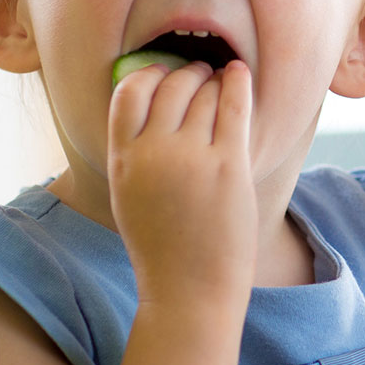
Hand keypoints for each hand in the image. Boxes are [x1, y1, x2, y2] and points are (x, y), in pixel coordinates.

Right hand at [107, 60, 255, 303]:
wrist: (190, 291)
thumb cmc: (162, 248)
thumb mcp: (127, 196)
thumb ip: (133, 153)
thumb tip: (150, 106)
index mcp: (122, 160)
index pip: (128, 92)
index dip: (149, 74)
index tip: (163, 73)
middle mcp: (153, 152)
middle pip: (170, 86)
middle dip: (187, 73)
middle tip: (200, 73)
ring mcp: (192, 157)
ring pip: (204, 93)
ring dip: (213, 79)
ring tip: (221, 79)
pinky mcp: (228, 165)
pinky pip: (234, 107)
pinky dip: (238, 83)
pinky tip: (241, 74)